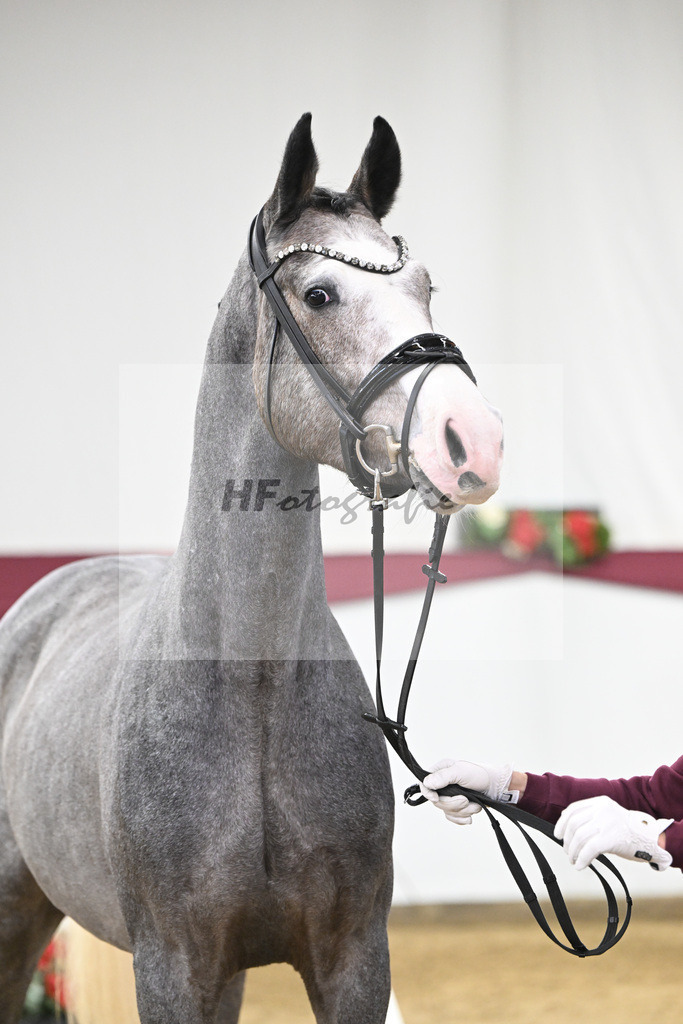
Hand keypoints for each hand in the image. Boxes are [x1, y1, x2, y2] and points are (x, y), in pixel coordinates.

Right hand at [420, 759, 514, 824]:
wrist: (497, 788)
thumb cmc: (480, 775)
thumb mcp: (461, 772)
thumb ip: (443, 777)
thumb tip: (427, 783)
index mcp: (441, 771)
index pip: (425, 784)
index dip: (428, 793)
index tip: (436, 798)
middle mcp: (443, 784)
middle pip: (436, 801)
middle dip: (453, 804)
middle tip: (465, 800)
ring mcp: (450, 796)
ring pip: (446, 811)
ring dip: (462, 810)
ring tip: (474, 804)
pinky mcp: (457, 806)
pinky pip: (453, 817)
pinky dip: (462, 818)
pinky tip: (470, 815)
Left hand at [555, 795, 672, 870]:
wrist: (650, 839)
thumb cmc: (627, 830)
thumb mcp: (609, 815)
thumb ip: (591, 817)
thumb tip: (567, 829)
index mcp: (600, 802)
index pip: (573, 809)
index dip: (562, 823)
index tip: (558, 834)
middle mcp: (602, 810)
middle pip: (574, 824)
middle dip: (567, 841)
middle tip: (568, 852)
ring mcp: (606, 823)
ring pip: (579, 837)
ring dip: (573, 852)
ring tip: (574, 860)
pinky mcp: (610, 839)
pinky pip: (589, 849)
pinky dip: (581, 859)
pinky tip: (580, 866)